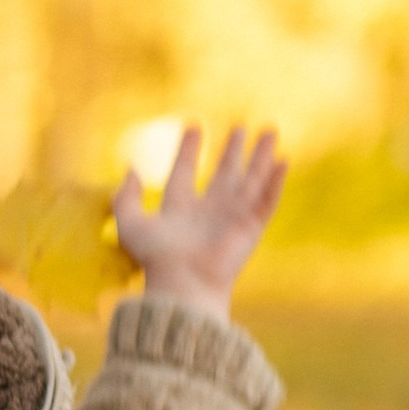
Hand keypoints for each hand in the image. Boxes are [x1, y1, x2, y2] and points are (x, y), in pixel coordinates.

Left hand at [111, 124, 285, 318]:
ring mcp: (231, 219)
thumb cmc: (156, 258)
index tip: (193, 127)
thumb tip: (132, 169)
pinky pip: (267, 199)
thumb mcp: (130, 224)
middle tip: (241, 127)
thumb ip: (125, 197)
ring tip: (270, 131)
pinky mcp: (251, 227)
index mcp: (179, 210)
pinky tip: (283, 160)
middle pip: (224, 174)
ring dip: (261, 156)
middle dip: (233, 151)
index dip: (188, 150)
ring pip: (250, 180)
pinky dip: (275, 181)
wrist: (184, 283)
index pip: (184, 172)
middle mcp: (207, 212)